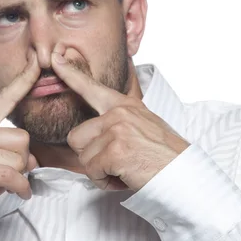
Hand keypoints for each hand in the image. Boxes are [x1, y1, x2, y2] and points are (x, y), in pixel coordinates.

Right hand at [0, 52, 40, 217]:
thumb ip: (2, 150)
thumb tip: (32, 159)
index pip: (3, 98)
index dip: (23, 81)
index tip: (35, 63)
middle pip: (22, 137)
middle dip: (23, 160)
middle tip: (11, 175)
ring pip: (18, 158)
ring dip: (18, 177)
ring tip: (0, 185)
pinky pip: (10, 175)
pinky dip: (20, 187)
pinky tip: (19, 193)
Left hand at [51, 52, 189, 190]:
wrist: (184, 174)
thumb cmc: (165, 157)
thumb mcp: (144, 126)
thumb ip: (119, 122)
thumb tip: (97, 132)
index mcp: (125, 106)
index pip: (91, 88)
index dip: (71, 74)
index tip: (56, 59)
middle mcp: (119, 113)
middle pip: (77, 137)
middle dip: (91, 156)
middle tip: (116, 163)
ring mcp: (117, 130)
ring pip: (83, 157)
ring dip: (100, 171)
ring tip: (125, 169)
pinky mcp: (116, 150)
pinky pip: (93, 172)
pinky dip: (106, 181)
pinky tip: (125, 178)